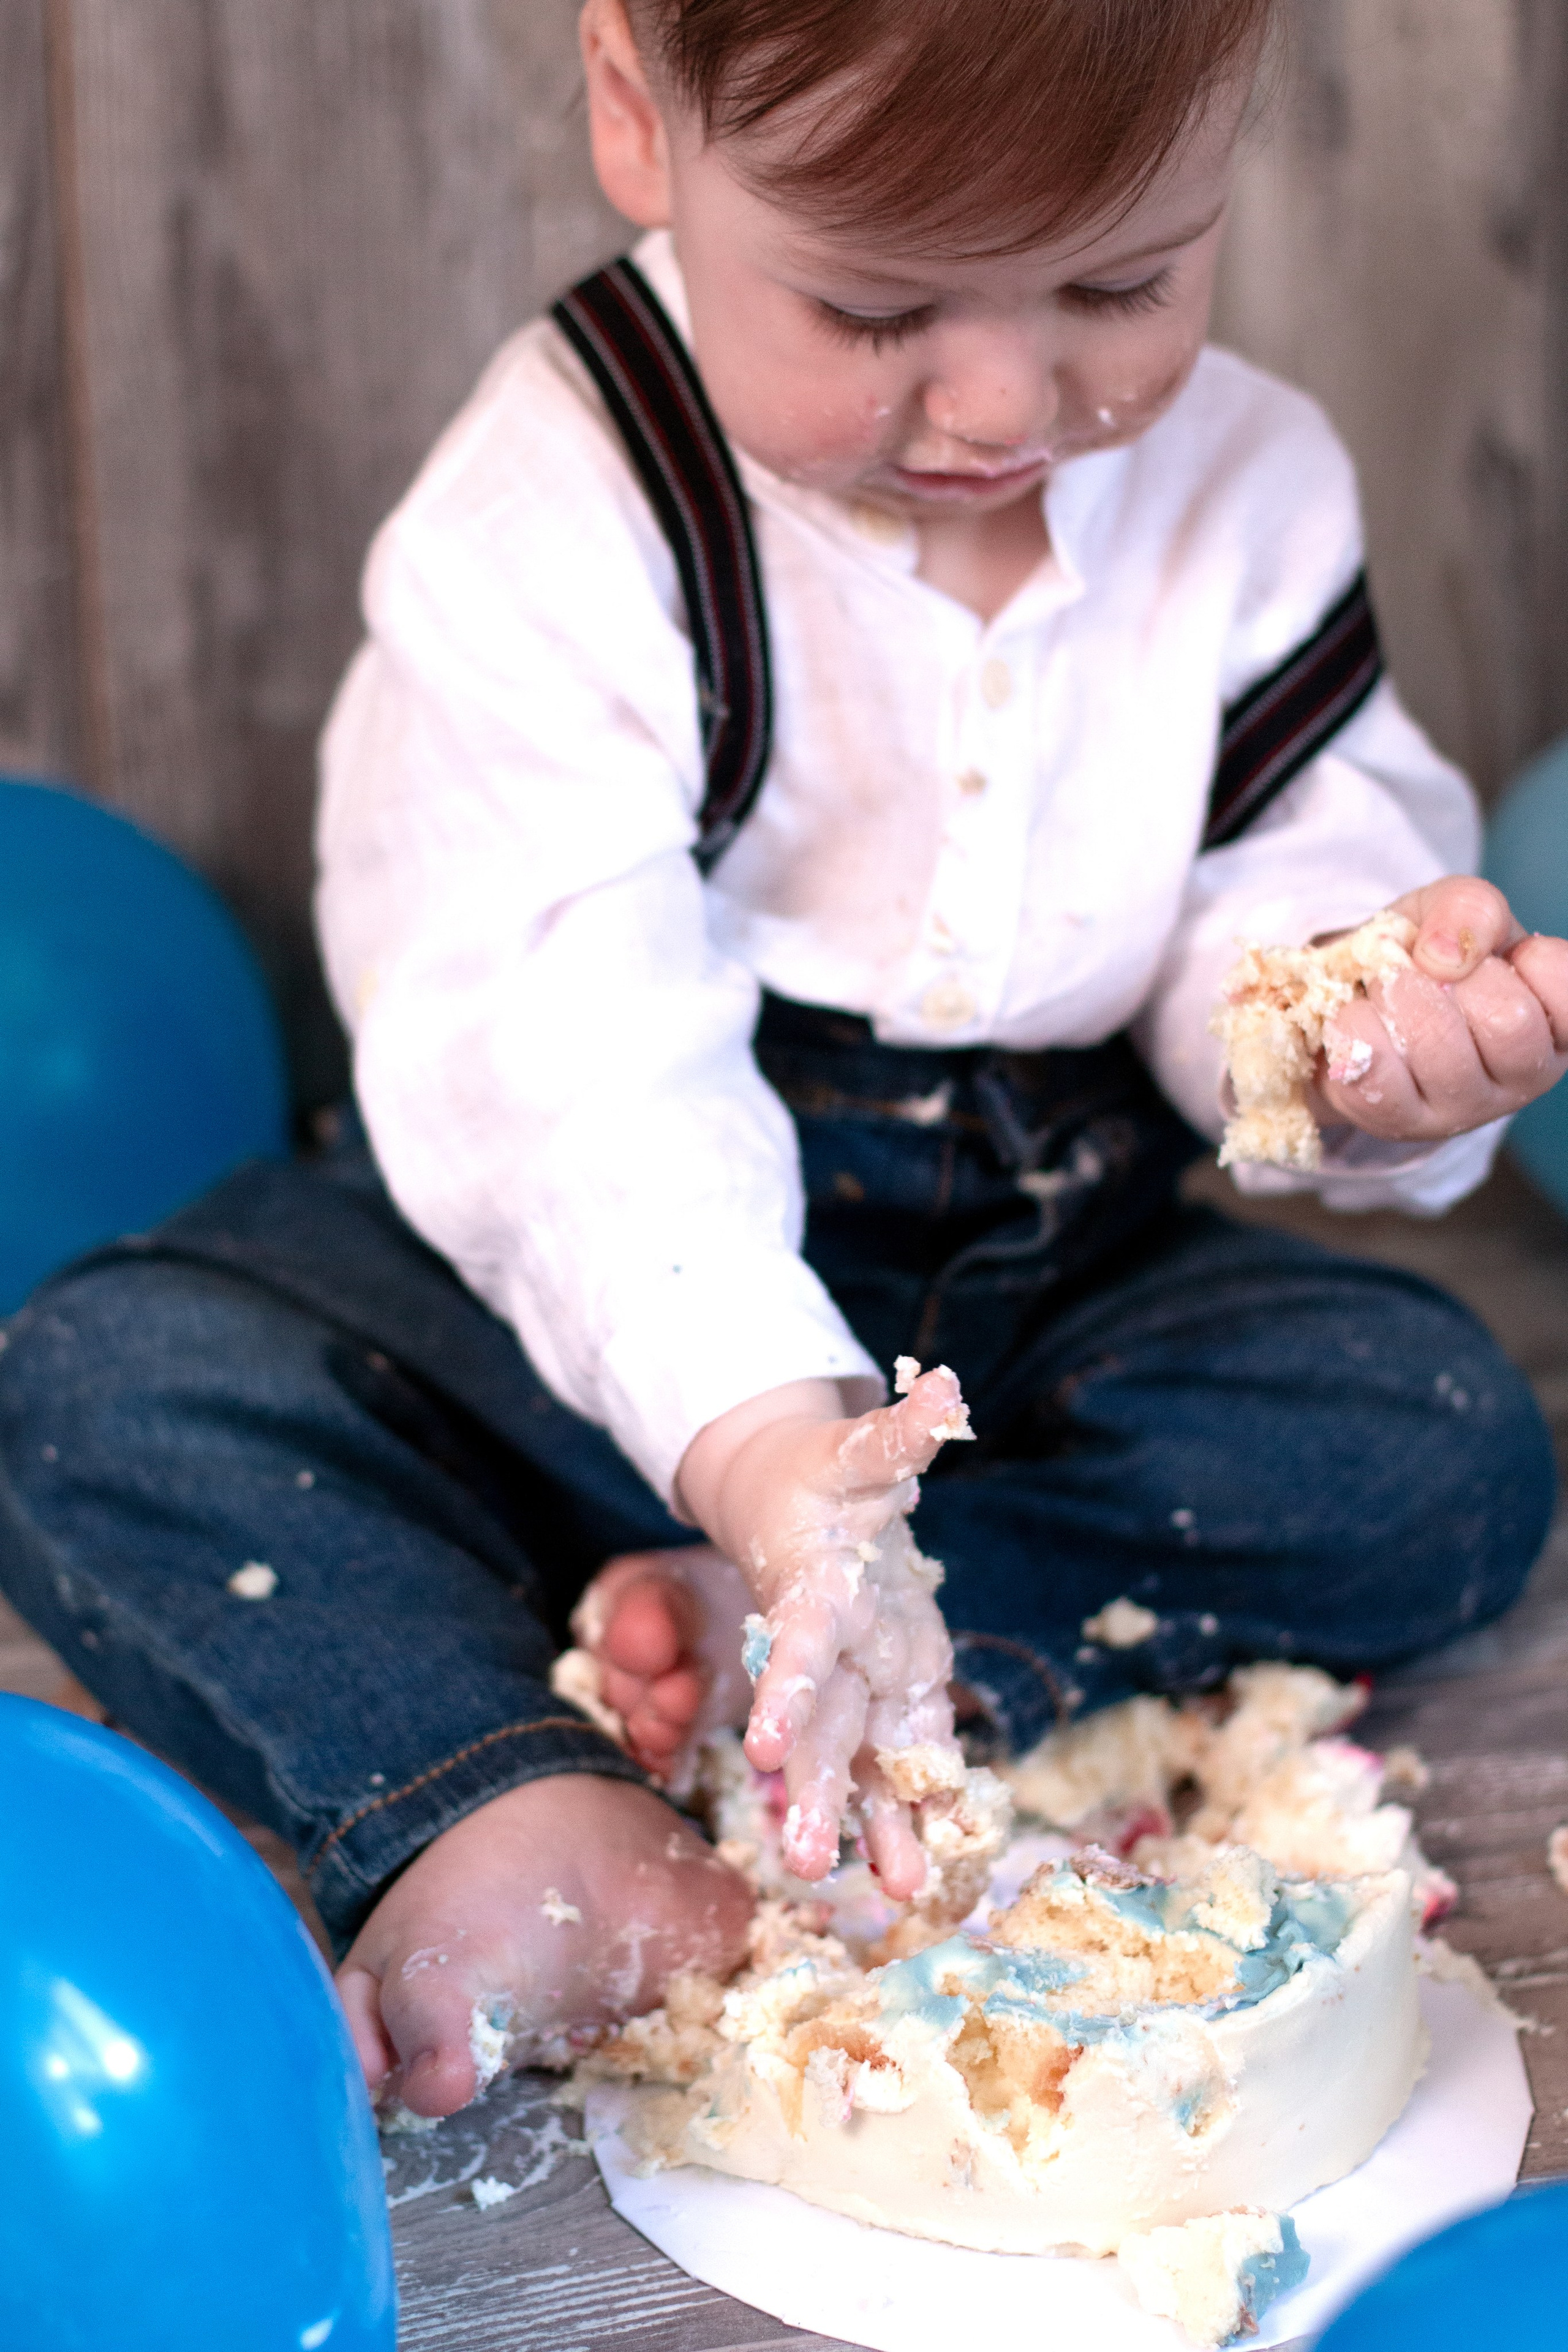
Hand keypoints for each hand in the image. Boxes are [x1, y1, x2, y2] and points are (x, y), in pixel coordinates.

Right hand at [676, 1367, 971, 1900]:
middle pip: (822, 1728)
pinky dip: (921, 1799)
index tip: (769, 1752)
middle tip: (808, 1865)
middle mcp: (833, 1651)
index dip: (787, 1693)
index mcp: (815, 1592)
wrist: (799, 1506)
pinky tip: (933, 1860)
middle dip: (819, 1795)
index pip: (797, 1647)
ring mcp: (861, 1678)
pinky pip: (908, 1751)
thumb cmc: (825, 1475)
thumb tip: (949, 1387)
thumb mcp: (862, 1449)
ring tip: (899, 1890)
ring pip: (861, 1758)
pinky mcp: (895, 1688)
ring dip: (873, 1821)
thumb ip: (904, 1429)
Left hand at [1313, 877, 1567, 1141]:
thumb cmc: (1422, 955)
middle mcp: (1525, 1074)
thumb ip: (1471, 909)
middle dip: (1450, 978)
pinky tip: (1357, 1019)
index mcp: (1557, 1021)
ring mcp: (1465, 1108)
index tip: (1492, 957)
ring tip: (1386, 991)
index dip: (1525, 955)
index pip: (1566, 986)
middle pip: (1508, 1021)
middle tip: (1425, 973)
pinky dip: (1354, 1029)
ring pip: (1438, 1048)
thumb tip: (1446, 955)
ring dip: (1395, 998)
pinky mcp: (1403, 1125)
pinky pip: (1376, 1076)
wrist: (1348, 999)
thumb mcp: (1453, 911)